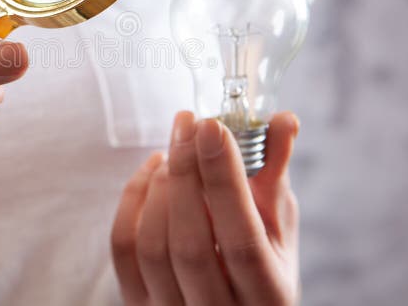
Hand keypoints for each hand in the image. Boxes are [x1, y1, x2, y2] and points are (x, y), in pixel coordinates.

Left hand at [111, 112, 299, 305]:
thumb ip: (274, 176)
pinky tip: (153, 170)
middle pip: (189, 244)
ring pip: (152, 247)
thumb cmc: (260, 263)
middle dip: (185, 174)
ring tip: (175, 151)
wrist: (231, 303)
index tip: (213, 127)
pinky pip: (123, 248)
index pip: (241, 242)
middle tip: (188, 124)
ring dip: (159, 187)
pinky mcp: (137, 304)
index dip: (224, 182)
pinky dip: (133, 199)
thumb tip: (283, 119)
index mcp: (267, 298)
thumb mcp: (278, 229)